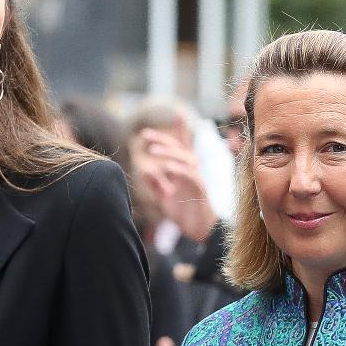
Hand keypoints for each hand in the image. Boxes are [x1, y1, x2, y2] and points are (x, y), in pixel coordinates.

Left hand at [135, 128, 217, 242]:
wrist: (200, 233)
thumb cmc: (183, 215)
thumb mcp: (164, 199)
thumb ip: (155, 185)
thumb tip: (144, 170)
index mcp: (185, 170)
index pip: (183, 146)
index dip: (181, 129)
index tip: (177, 112)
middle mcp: (192, 171)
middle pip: (180, 149)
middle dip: (163, 139)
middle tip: (145, 135)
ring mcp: (197, 180)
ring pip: (185, 159)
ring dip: (169, 153)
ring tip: (153, 151)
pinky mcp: (201, 191)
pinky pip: (190, 175)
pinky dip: (178, 170)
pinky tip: (167, 167)